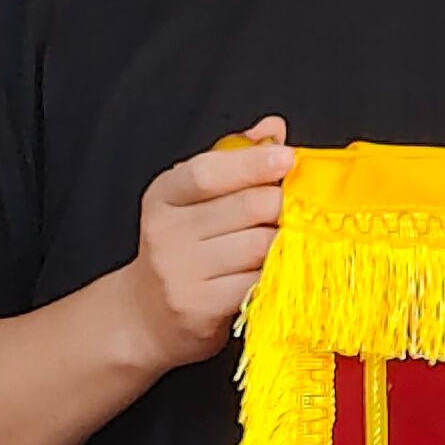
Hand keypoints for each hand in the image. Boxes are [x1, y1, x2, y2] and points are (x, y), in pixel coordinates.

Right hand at [127, 121, 299, 358]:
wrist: (147, 315)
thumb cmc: (181, 249)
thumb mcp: (194, 198)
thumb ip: (232, 161)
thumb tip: (273, 129)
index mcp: (164, 196)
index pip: (209, 172)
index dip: (253, 163)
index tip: (287, 157)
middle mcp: (166, 232)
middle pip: (248, 208)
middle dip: (282, 205)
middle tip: (297, 209)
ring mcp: (181, 273)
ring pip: (260, 246)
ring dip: (284, 242)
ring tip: (286, 241)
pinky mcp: (201, 308)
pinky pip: (259, 283)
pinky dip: (277, 274)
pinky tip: (278, 271)